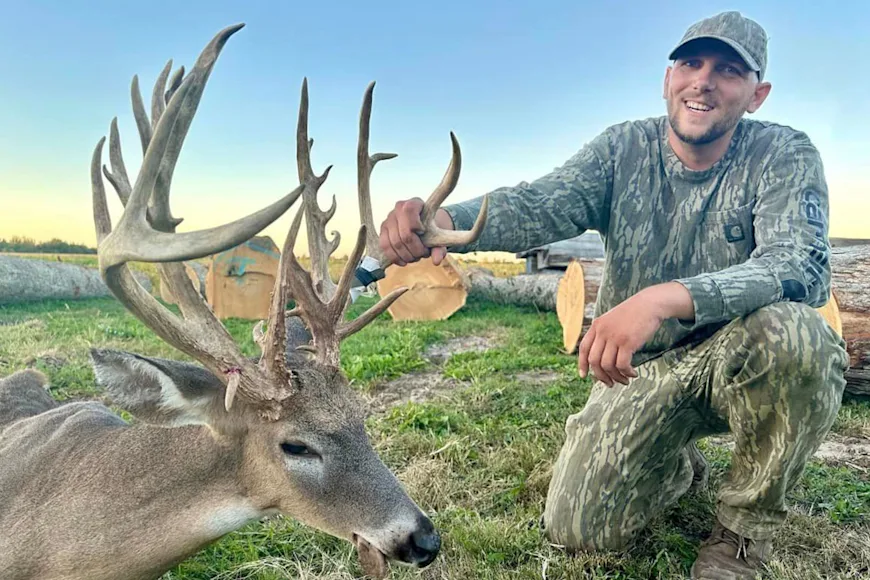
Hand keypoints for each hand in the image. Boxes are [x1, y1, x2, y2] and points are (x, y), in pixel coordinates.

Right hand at [378, 198, 453, 265]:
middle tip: (423, 253)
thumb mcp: (439, 237)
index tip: (424, 232)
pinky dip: (395, 258)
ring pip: (395, 243)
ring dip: (407, 255)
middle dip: (415, 250)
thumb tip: (436, 261)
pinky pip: (384, 247)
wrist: (424, 228)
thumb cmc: (432, 230)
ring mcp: (388, 220)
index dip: (416, 225)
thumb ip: (439, 248)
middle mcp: (398, 208)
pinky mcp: (382, 231)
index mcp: (415, 203)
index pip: (409, 210)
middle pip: (404, 234)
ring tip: (416, 257)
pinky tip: (404, 261)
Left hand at [578, 282, 693, 385]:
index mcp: (596, 325)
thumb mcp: (612, 319)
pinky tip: (633, 373)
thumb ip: (605, 333)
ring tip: (625, 380)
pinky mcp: (627, 342)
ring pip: (607, 365)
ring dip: (616, 377)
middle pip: (594, 361)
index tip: (584, 376)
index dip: (582, 364)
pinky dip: (626, 372)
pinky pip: (622, 365)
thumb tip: (602, 357)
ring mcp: (614, 336)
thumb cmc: (634, 314)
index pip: (584, 348)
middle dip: (601, 376)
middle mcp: (602, 331)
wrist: (650, 304)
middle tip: (610, 383)